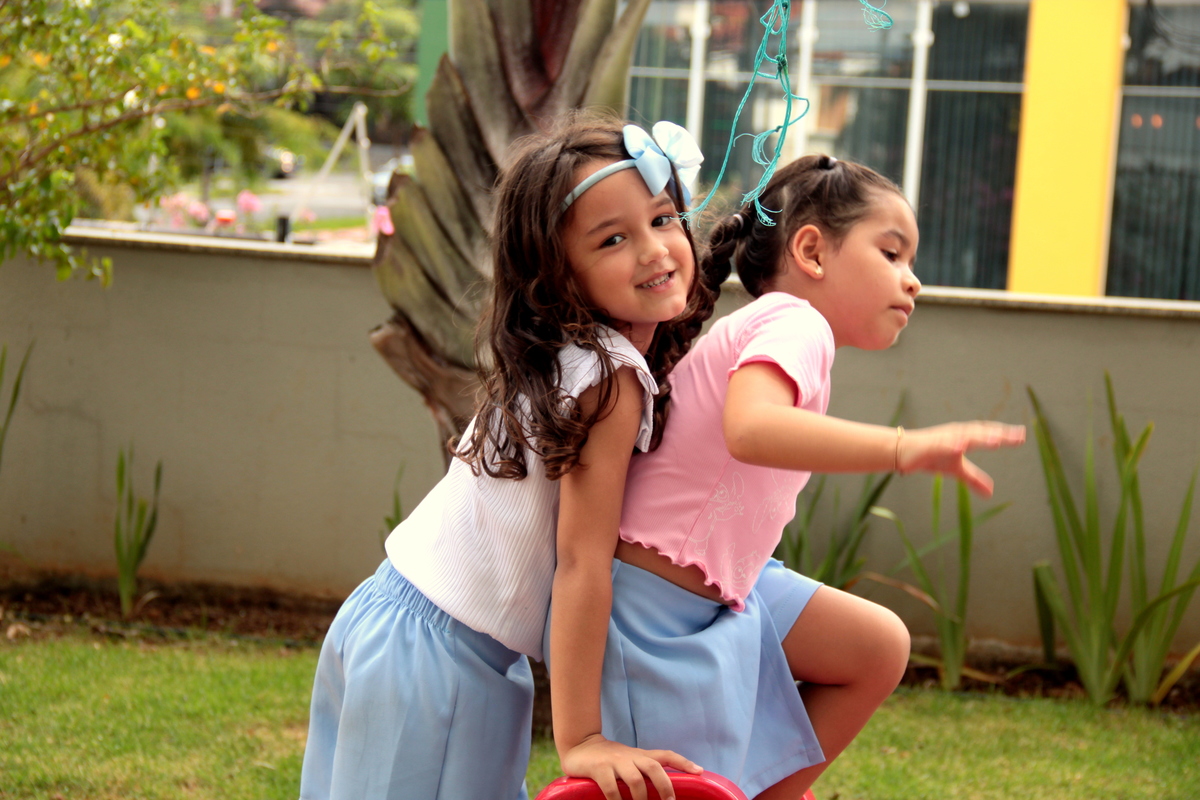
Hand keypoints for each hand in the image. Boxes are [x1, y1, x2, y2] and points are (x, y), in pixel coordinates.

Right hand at [560, 734, 701, 799]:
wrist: (580, 746)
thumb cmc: (609, 760)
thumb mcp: (629, 761)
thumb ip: (643, 772)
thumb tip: (663, 791)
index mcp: (641, 755)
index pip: (666, 755)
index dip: (684, 762)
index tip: (699, 771)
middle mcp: (631, 756)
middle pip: (654, 767)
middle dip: (665, 786)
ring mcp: (615, 762)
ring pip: (635, 780)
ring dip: (641, 799)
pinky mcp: (599, 769)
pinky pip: (612, 788)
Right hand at [897, 422, 1024, 496]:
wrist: (903, 452)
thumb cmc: (931, 457)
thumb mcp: (957, 470)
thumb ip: (974, 479)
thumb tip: (991, 493)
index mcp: (965, 438)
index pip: (989, 435)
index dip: (1005, 435)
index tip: (1022, 437)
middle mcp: (957, 434)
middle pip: (982, 433)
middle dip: (999, 434)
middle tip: (1018, 436)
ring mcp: (944, 438)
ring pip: (965, 437)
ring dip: (980, 437)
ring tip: (996, 441)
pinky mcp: (930, 445)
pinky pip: (942, 444)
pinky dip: (951, 444)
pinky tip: (961, 446)